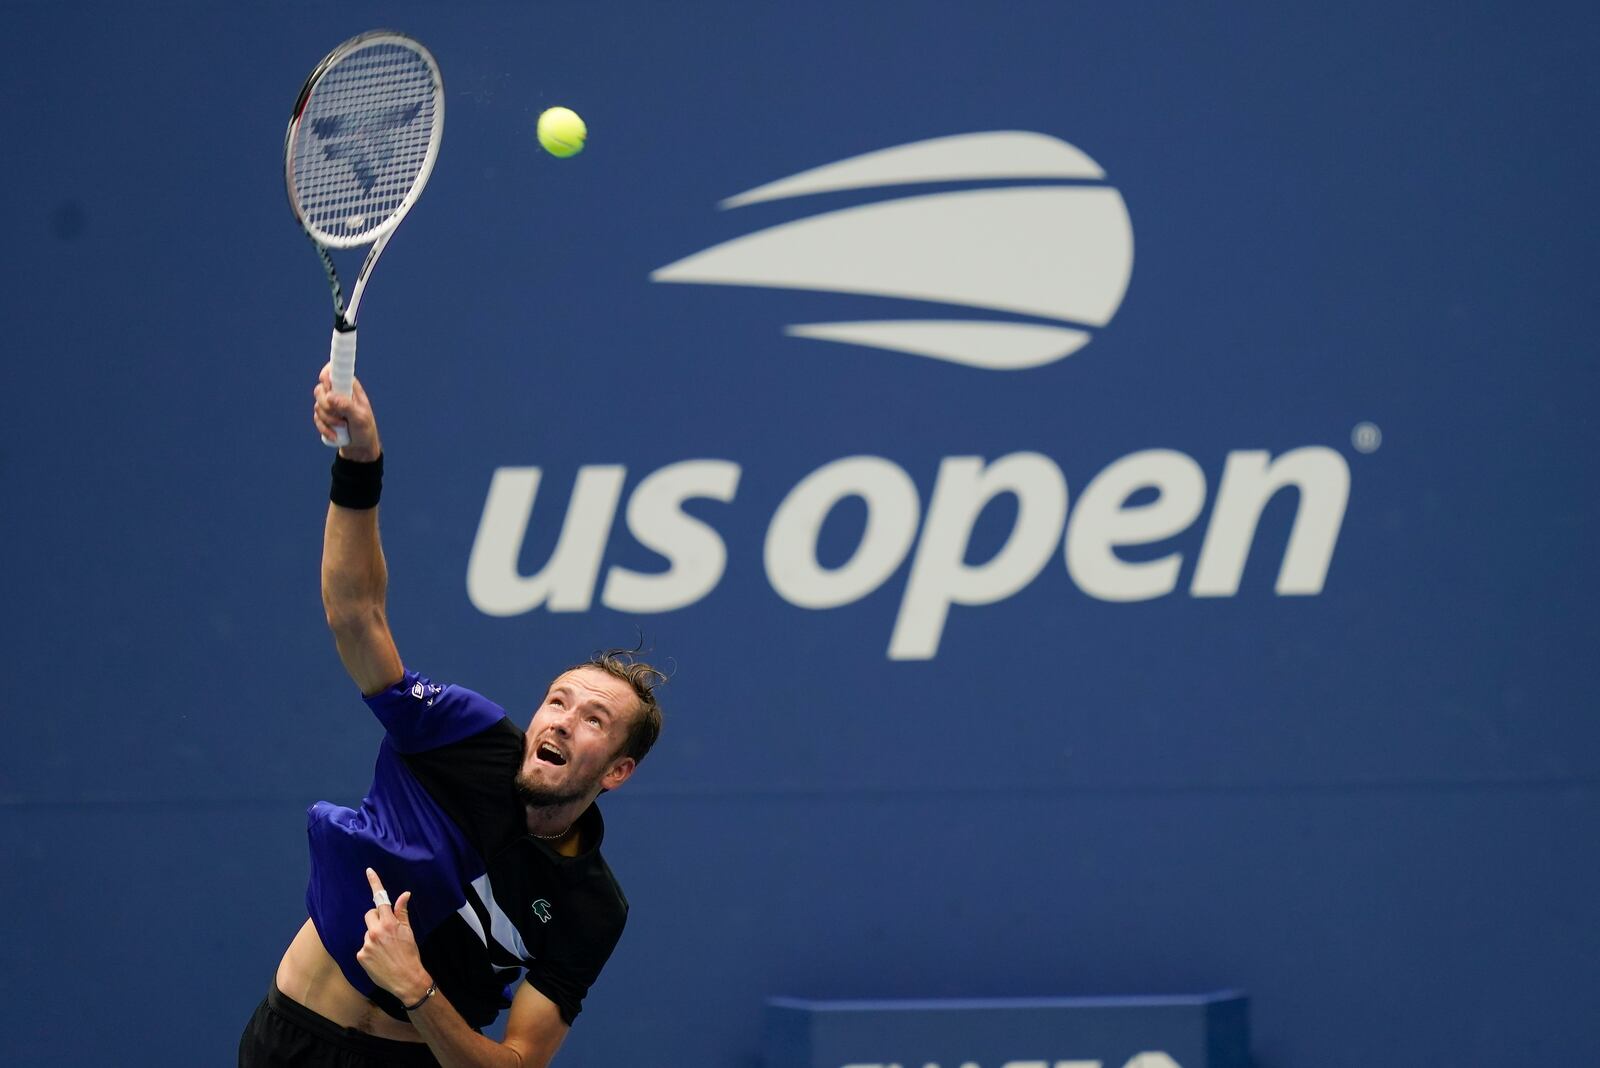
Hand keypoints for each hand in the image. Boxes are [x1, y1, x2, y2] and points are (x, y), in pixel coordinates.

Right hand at [313, 364, 381, 461]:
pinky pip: (316, 418)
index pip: (335, 371)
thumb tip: (330, 397)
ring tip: (342, 427)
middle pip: (320, 389)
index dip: (327, 374)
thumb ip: (347, 406)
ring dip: (328, 420)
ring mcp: (330, 404)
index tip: (327, 384)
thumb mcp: (360, 418)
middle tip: (339, 416)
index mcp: (350, 387)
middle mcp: (338, 393)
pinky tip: (335, 435)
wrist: (360, 447)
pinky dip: (324, 428)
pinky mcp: (324, 415)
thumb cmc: (365, 429)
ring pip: (317, 405)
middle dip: (326, 405)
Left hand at [355, 868, 431, 1005]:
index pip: (381, 900)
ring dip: (374, 936)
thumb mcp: (409, 931)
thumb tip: (404, 894)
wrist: (407, 979)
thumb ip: (402, 912)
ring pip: (367, 932)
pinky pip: (363, 947)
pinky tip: (379, 958)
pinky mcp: (361, 956)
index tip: (369, 871)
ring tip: (385, 950)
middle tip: (386, 930)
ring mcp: (366, 944)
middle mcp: (375, 932)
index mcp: (389, 924)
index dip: (375, 883)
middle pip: (369, 915)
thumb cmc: (410, 954)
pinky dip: (370, 951)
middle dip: (376, 919)